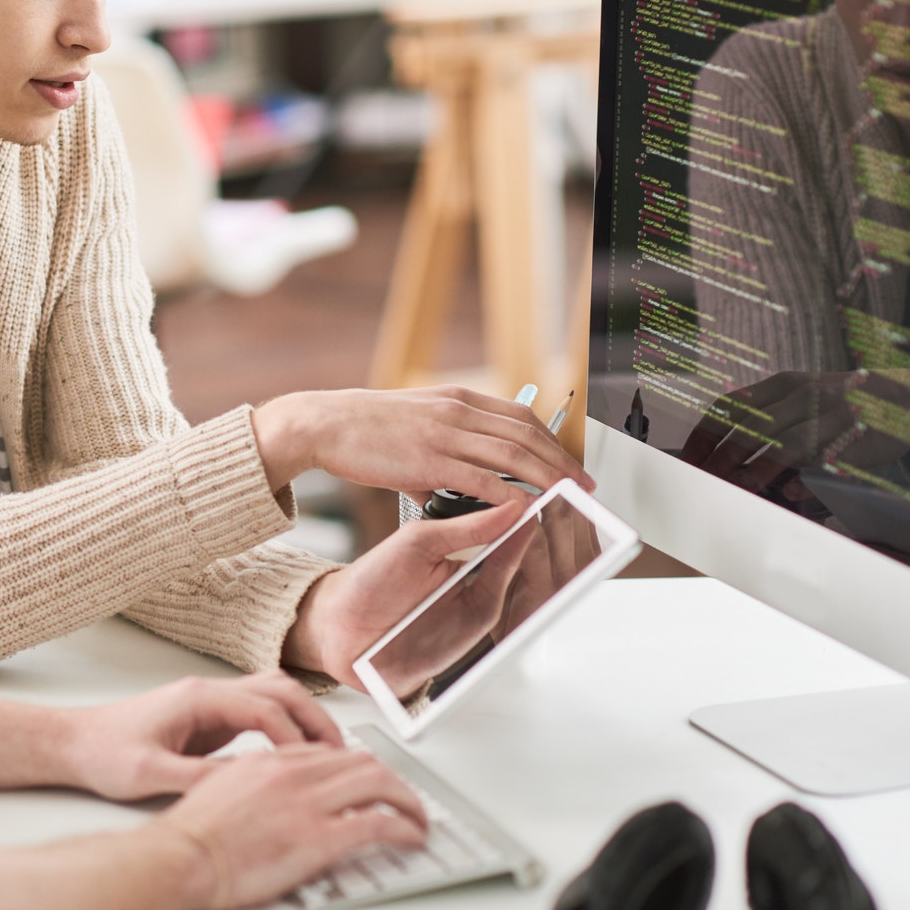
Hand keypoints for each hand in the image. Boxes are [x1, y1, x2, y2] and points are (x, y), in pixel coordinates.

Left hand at [60, 674, 341, 801]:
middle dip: (313, 718)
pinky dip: (282, 727)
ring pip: (271, 694)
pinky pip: (258, 712)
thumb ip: (196, 778)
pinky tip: (292, 755)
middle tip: (339, 753)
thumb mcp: (148, 774)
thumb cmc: (103, 753)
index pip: (263, 707)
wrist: (74, 743)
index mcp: (198, 699)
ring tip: (325, 753)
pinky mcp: (207, 717)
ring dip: (302, 718)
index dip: (293, 736)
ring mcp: (209, 702)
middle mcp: (208, 692)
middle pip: (279, 689)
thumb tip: (242, 785)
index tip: (314, 765)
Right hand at [160, 744, 428, 909]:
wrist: (179, 858)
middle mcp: (294, 773)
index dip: (357, 767)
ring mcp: (308, 803)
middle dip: (391, 779)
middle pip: (361, 760)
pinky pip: (379, 822)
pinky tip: (411, 836)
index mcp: (270, 762)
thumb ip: (251, 785)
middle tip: (403, 799)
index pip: (329, 752)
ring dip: (407, 800)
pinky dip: (403, 826)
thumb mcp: (219, 791)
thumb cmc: (191, 837)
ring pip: (379, 782)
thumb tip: (270, 797)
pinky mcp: (319, 838)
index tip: (369, 783)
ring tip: (417, 817)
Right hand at [251, 386, 590, 501]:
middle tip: (584, 484)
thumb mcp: (412, 427)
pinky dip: (510, 494)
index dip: (551, 440)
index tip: (567, 461)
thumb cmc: (362, 431)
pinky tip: (525, 509)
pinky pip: (482, 479)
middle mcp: (458, 411)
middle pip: (527, 434)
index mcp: (457, 399)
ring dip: (547, 478)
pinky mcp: (430, 460)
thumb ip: (438, 453)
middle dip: (561, 461)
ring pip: (513, 455)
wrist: (324, 424)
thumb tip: (447, 489)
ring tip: (568, 497)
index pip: (520, 416)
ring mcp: (446, 434)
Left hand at [283, 501, 534, 687]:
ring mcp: (474, 609)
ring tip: (553, 544)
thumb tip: (511, 507)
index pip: (512, 535)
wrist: (337, 627)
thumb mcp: (417, 544)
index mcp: (465, 554)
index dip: (537, 521)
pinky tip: (524, 578)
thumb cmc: (370, 584)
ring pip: (525, 591)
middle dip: (553, 545)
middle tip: (568, 523)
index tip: (558, 501)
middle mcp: (475, 583)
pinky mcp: (469, 637)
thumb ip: (465, 529)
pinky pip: (503, 619)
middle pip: (529, 565)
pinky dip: (518, 598)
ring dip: (544, 569)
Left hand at [681, 369, 909, 500]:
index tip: (689, 460)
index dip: (706, 434)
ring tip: (738, 490)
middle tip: (707, 482)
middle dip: (724, 458)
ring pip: (786, 445)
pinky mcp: (858, 439)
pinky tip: (789, 492)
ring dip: (758, 471)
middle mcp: (806, 394)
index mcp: (785, 384)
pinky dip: (806, 479)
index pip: (732, 406)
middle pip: (753, 427)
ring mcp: (833, 415)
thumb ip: (767, 414)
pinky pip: (826, 462)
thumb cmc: (844, 404)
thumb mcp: (804, 396)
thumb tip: (721, 449)